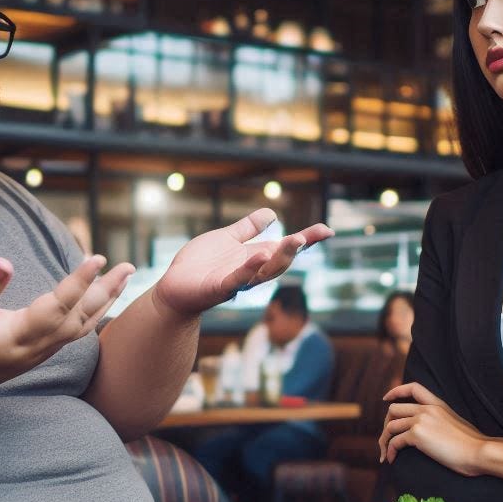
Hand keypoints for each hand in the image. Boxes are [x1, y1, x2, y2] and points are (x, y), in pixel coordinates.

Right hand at [0, 255, 133, 393]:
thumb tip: (4, 262)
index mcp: (22, 333)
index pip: (59, 304)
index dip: (79, 280)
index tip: (97, 258)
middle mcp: (41, 343)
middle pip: (83, 315)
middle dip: (107, 289)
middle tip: (129, 265)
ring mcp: (45, 349)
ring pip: (85, 324)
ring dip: (107, 299)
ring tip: (125, 276)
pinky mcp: (44, 349)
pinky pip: (78, 330)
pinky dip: (95, 311)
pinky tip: (104, 297)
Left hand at [152, 208, 332, 317]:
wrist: (174, 288)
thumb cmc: (199, 265)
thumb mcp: (226, 239)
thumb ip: (247, 228)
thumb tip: (271, 213)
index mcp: (255, 256)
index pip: (285, 247)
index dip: (307, 240)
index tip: (328, 230)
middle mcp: (251, 270)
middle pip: (280, 260)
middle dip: (296, 249)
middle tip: (310, 236)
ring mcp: (237, 280)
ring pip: (264, 271)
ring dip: (280, 257)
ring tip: (295, 240)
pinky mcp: (219, 288)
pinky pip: (237, 279)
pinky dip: (249, 269)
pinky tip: (258, 255)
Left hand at [378, 382, 487, 474]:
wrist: (478, 451)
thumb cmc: (472, 444)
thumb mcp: (456, 422)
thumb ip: (441, 420)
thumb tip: (432, 430)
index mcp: (437, 404)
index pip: (413, 388)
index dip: (396, 391)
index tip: (386, 399)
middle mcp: (426, 409)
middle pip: (393, 409)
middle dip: (386, 424)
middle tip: (387, 438)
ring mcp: (421, 421)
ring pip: (390, 426)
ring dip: (383, 440)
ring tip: (385, 453)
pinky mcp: (417, 435)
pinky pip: (395, 442)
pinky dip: (390, 451)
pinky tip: (392, 460)